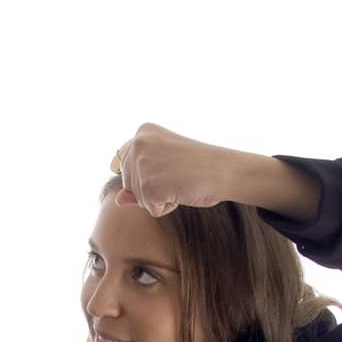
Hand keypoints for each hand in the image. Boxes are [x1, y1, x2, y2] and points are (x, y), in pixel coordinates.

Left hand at [111, 122, 248, 216]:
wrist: (224, 169)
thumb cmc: (199, 167)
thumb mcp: (165, 170)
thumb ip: (138, 182)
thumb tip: (117, 200)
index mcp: (142, 132)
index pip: (125, 166)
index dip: (149, 175)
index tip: (172, 166)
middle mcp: (138, 143)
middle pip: (129, 184)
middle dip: (152, 188)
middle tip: (179, 176)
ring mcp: (142, 164)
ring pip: (139, 198)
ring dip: (161, 198)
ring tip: (181, 182)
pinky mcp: (149, 186)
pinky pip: (152, 210)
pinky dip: (168, 207)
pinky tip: (182, 191)